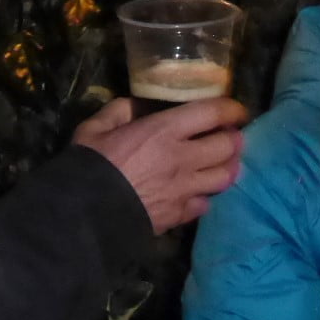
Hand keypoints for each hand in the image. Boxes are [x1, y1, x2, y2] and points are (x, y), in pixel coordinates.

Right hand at [73, 96, 246, 233]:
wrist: (84, 214)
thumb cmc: (89, 165)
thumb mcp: (95, 127)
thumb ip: (120, 111)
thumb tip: (136, 105)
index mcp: (164, 131)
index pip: (213, 113)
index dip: (231, 109)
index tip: (236, 110)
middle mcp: (183, 158)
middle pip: (228, 146)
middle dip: (234, 139)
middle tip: (230, 136)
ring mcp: (185, 190)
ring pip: (225, 177)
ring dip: (228, 167)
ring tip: (223, 164)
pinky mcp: (180, 214)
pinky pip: (205, 204)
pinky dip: (205, 197)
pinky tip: (198, 193)